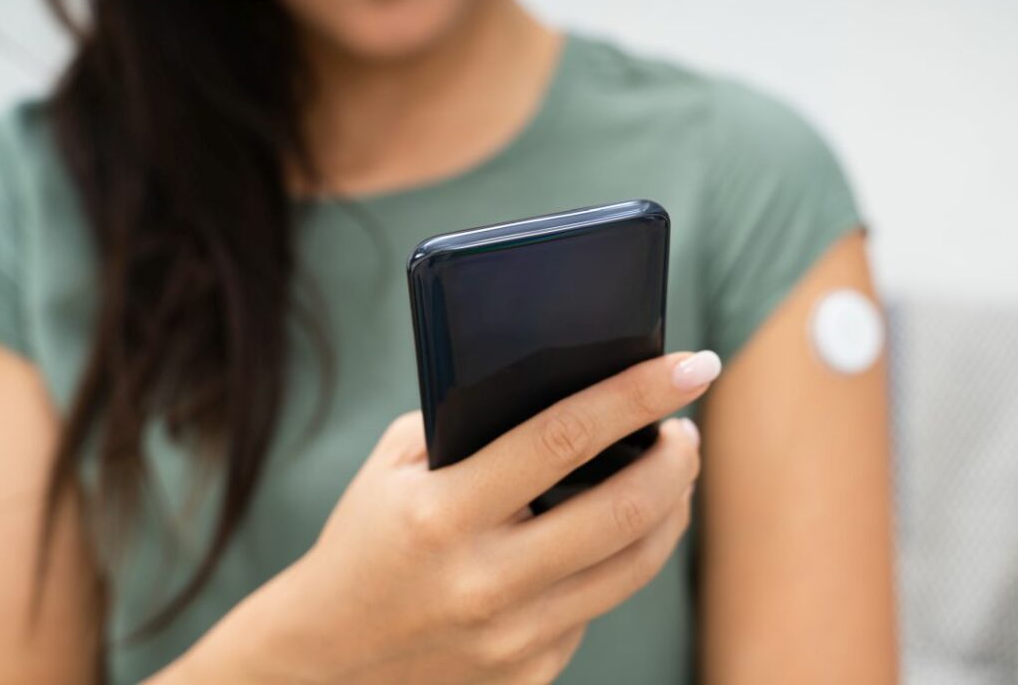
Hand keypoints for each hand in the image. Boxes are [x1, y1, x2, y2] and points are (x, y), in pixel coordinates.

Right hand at [169, 350, 719, 684]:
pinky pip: (596, 607)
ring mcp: (513, 639)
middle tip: (687, 429)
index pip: (565, 438)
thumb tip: (567, 388)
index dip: (638, 394)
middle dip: (678, 459)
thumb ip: (471, 426)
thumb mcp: (395, 466)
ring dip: (669, 510)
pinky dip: (614, 562)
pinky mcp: (530, 675)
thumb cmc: (365, 540)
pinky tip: (605, 536)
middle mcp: (485, 583)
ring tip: (671, 474)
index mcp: (444, 515)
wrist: (327, 659)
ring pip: (632, 567)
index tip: (691, 364)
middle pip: (624, 511)